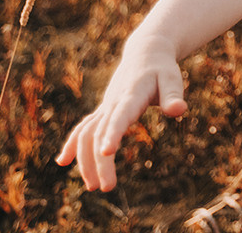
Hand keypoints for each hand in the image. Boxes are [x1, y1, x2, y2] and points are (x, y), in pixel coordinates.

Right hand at [55, 35, 187, 191]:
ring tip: (93, 186)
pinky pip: (83, 128)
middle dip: (99, 161)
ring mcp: (105, 106)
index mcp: (132, 94)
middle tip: (106, 188)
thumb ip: (173, 95)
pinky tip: (63, 162)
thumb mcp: (172, 79)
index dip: (112, 133)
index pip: (120, 116)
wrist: (145, 53)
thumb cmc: (162, 69)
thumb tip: (178, 110)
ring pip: (87, 132)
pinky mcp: (103, 110)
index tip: (106, 152)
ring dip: (85, 159)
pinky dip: (73, 144)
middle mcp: (113, 102)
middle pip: (100, 131)